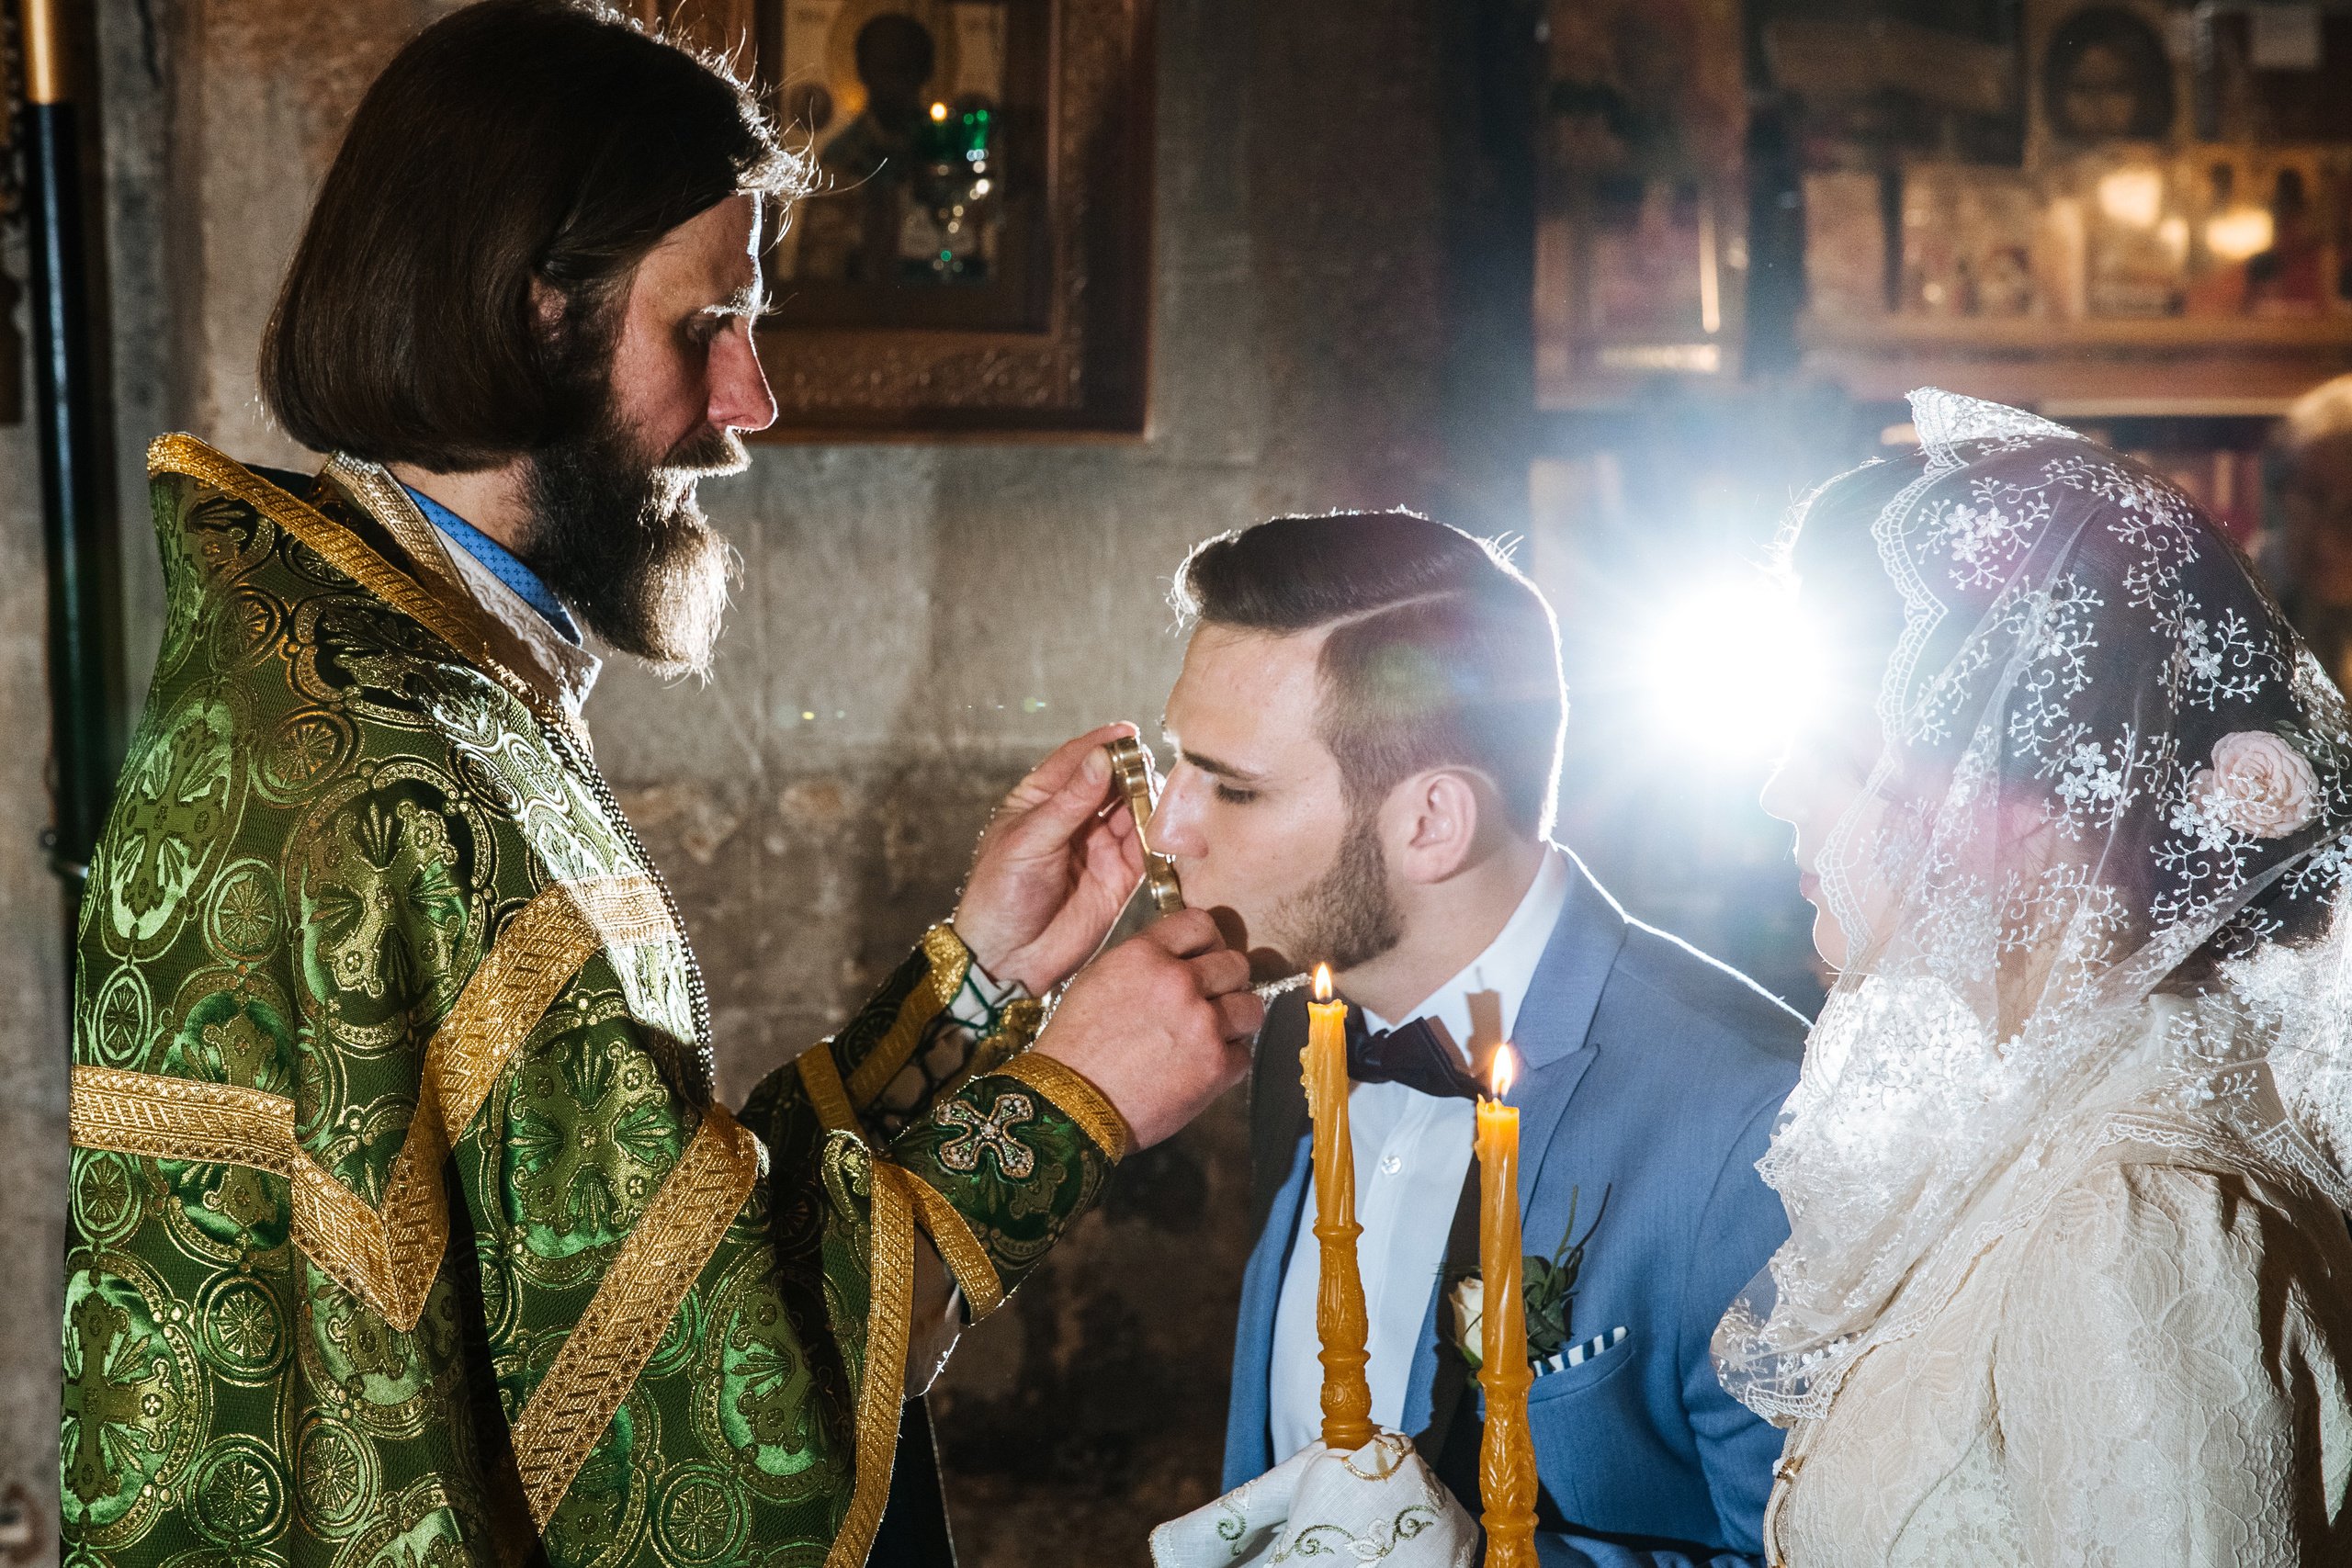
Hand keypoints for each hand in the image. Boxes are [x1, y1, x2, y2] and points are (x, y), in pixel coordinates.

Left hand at [954, 723, 1146, 994]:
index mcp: (1040, 800)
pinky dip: (1159, 839)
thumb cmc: (999, 896)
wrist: (1007, 960)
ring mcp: (1100, 847)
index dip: (1102, 745)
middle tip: (1149, 768)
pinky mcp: (1121, 877)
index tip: (1128, 734)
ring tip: (1160, 800)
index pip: (1076, 761)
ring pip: (1134, 813)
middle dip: (1133, 772)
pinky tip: (1166, 830)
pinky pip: (1147, 850)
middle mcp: (1074, 819)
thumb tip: (1101, 759)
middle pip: (1112, 783)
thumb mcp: (1028, 842)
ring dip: (1149, 803)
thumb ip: (1069, 802)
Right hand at [1034, 910, 1263, 1148]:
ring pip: (1251, 1008)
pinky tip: (1201, 1067)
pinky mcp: (1216, 1067)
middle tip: (1210, 1000)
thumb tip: (1181, 959)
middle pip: (1236, 964)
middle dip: (1226, 982)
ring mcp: (1202, 1025)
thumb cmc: (1074, 1045)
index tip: (1204, 958)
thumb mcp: (1097, 979)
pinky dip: (1227, 1062)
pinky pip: (1243, 1054)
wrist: (1069, 1106)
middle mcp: (1179, 983)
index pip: (1200, 924)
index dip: (1206, 942)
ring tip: (1212, 1034)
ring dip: (1235, 1020)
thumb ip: (1144, 961)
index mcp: (1145, 955)